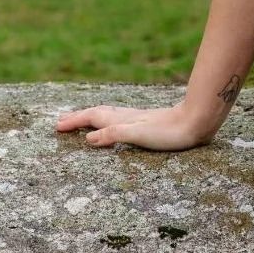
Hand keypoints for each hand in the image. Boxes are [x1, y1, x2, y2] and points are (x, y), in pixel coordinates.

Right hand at [55, 102, 214, 151]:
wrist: (196, 121)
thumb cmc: (169, 131)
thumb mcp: (139, 135)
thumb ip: (114, 134)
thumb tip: (89, 137)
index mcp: (123, 120)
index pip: (93, 118)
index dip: (75, 121)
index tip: (56, 126)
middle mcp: (128, 117)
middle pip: (98, 114)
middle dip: (79, 118)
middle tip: (60, 123)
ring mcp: (137, 119)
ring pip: (108, 115)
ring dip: (91, 118)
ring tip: (81, 120)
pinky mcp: (147, 123)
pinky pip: (119, 120)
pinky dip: (108, 121)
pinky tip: (114, 123)